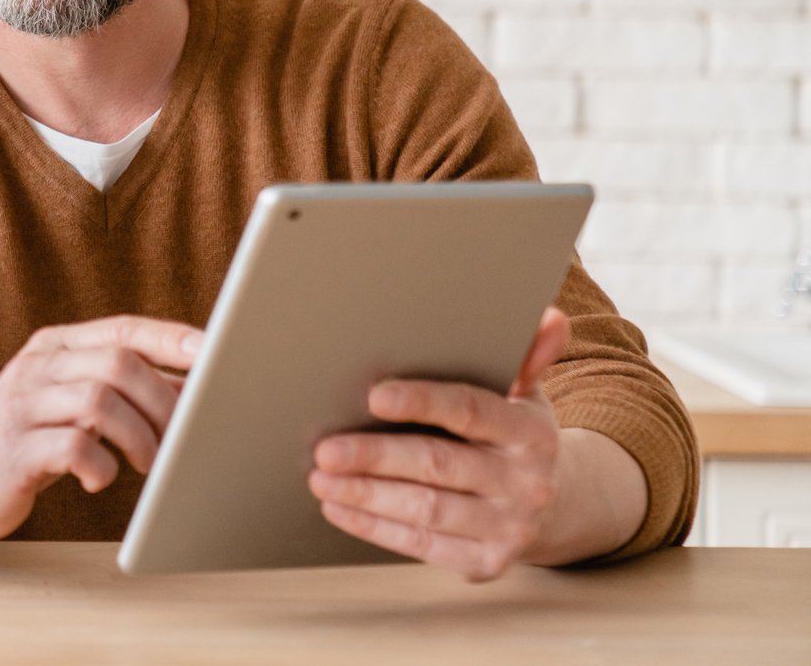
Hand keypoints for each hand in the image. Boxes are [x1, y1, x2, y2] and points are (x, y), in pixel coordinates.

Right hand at [0, 317, 203, 543]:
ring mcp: (21, 406)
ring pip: (99, 401)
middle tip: (181, 439)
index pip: (123, 329)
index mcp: (55, 347)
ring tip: (147, 464)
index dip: (172, 339)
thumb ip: (116, 388)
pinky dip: (100, 466)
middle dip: (162, 402)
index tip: (216, 353)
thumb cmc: (23, 438)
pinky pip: (72, 448)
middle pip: (118, 364)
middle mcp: (38, 367)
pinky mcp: (12, 450)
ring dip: (139, 437)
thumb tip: (191, 388)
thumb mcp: (65, 400)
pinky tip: (100, 479)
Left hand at [309, 307, 570, 581]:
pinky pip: (422, 543)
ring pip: (426, 509)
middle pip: (439, 465)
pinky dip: (375, 527)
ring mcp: (507, 526)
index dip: (422, 402)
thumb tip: (548, 316)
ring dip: (367, 495)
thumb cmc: (515, 436)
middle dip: (376, 457)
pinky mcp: (485, 561)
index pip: (471, 410)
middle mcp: (525, 482)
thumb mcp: (527, 395)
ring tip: (321, 478)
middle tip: (325, 449)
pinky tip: (339, 507)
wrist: (556, 505)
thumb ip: (525, 356)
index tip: (374, 396)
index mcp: (530, 432)